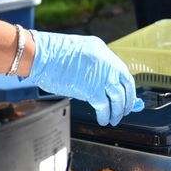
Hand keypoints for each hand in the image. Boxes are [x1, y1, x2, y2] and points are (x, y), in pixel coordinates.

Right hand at [26, 30, 142, 124]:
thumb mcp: (80, 52)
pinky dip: (105, 116)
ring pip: (118, 98)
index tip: (128, 97)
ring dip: (118, 111)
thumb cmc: (52, 54)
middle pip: (125, 86)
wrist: (41, 55)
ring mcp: (101, 76)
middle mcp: (107, 63)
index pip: (122, 72)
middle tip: (125, 111)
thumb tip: (102, 83)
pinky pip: (105, 107)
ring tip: (114, 119)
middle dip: (127, 102)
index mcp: (103, 51)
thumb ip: (93, 65)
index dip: (127, 88)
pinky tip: (103, 119)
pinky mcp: (93, 90)